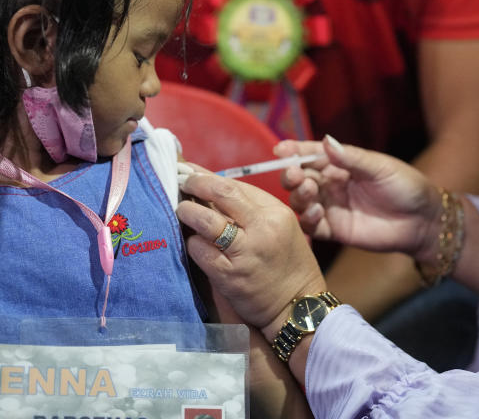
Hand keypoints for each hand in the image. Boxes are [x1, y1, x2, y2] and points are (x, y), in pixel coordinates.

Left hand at [176, 168, 326, 339]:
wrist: (297, 306)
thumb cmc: (285, 262)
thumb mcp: (278, 226)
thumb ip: (249, 207)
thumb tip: (209, 184)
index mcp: (275, 212)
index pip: (234, 185)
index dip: (206, 176)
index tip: (189, 172)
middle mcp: (262, 229)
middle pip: (220, 193)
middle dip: (195, 184)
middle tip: (181, 182)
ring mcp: (245, 253)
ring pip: (205, 220)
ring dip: (187, 212)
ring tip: (181, 210)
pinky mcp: (230, 276)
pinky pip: (200, 251)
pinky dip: (192, 243)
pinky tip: (192, 242)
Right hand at [276, 136, 439, 259]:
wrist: (423, 221)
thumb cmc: (405, 187)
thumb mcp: (380, 168)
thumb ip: (352, 158)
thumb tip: (326, 141)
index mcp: (340, 164)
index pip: (311, 155)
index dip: (294, 151)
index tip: (280, 150)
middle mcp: (331, 184)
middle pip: (300, 178)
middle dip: (291, 175)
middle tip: (294, 174)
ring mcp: (331, 207)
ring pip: (301, 201)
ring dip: (298, 196)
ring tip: (308, 191)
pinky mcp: (335, 230)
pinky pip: (312, 226)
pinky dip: (308, 219)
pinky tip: (317, 212)